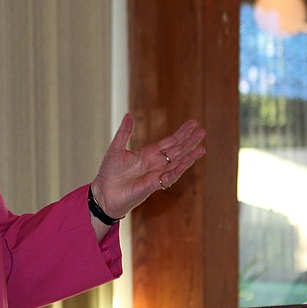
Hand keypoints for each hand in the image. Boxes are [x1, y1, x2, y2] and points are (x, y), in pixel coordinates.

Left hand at [90, 113, 205, 219]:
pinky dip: (175, 172)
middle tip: (203, 131)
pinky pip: (167, 178)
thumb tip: (128, 114)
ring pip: (177, 164)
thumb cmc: (109, 172)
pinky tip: (184, 165)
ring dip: (189, 157)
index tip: (194, 123)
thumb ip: (124, 132)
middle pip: (177, 151)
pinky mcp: (152, 185)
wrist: (103, 192)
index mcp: (148, 153)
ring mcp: (155, 175)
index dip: (181, 133)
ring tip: (202, 148)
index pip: (170, 141)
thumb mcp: (116, 148)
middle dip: (190, 141)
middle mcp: (155, 163)